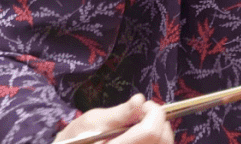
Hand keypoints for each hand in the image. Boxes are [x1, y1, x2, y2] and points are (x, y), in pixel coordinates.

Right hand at [54, 94, 172, 143]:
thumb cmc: (77, 138)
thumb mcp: (92, 121)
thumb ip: (119, 113)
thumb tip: (139, 101)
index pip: (150, 132)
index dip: (153, 113)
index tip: (143, 106)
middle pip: (162, 139)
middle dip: (158, 119)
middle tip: (143, 113)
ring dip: (160, 129)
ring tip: (143, 122)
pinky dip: (159, 138)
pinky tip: (146, 133)